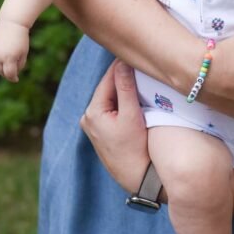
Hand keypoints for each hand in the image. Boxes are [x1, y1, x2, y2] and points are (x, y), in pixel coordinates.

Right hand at [0, 20, 29, 81]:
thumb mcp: (23, 53)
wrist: (11, 24)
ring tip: (4, 67)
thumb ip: (19, 65)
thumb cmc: (20, 39)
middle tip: (11, 73)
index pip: (9, 74)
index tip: (16, 79)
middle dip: (6, 73)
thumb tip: (13, 74)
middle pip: (0, 71)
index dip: (13, 78)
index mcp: (9, 58)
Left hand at [79, 60, 151, 192]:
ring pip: (112, 98)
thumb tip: (122, 62)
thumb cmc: (136, 149)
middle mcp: (89, 118)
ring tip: (143, 78)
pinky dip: (125, 102)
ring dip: (126, 89)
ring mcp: (95, 126)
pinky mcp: (104, 133)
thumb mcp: (131, 115)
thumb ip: (126, 87)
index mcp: (92, 112)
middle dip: (125, 77)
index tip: (136, 53)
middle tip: (143, 64)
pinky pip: (114, 109)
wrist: (139, 179)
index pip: (108, 79)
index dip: (122, 65)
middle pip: (109, 88)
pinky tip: (139, 97)